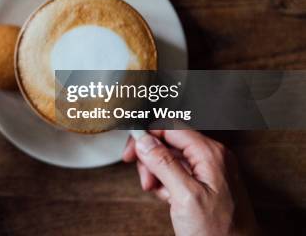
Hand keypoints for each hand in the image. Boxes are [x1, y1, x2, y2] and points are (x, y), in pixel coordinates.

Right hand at [123, 130, 258, 235]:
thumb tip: (145, 141)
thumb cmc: (220, 233)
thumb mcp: (185, 196)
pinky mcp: (205, 184)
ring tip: (160, 193)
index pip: (170, 127)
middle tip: (146, 179)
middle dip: (151, 159)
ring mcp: (209, 171)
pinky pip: (178, 173)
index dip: (147, 136)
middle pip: (169, 142)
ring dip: (158, 174)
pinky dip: (167, 184)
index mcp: (210, 154)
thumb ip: (164, 164)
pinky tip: (169, 198)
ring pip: (171, 158)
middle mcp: (212, 157)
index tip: (131, 150)